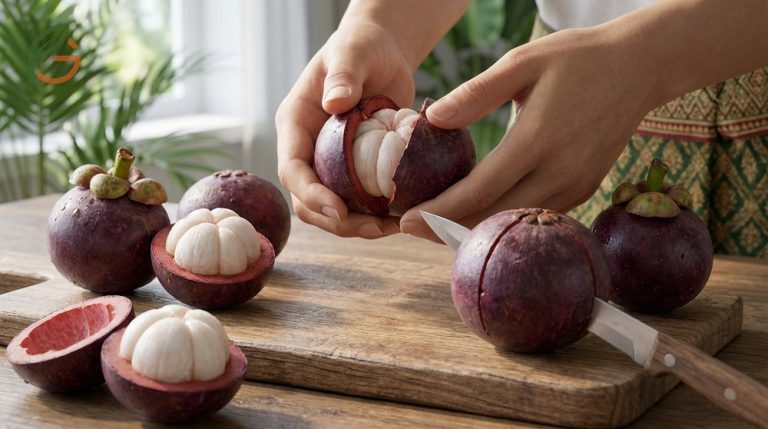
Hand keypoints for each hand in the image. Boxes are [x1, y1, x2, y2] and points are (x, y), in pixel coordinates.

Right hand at [275, 22, 414, 238]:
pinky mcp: (354, 172)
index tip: (339, 211)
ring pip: (333, 210)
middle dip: (338, 222)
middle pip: (308, 201)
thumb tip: (334, 102)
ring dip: (359, 225)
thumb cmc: (362, 48)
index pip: (292, 170)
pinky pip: (359, 202)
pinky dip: (378, 214)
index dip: (312, 195)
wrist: (382, 54)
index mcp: (295, 126)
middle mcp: (308, 150)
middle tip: (377, 228)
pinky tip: (404, 215)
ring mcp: (330, 165)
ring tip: (396, 227)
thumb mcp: (352, 54)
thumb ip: (344, 75)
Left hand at [400, 26, 662, 241]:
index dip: (439, 212)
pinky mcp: (585, 189)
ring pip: (517, 223)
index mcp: (537, 139)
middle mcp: (559, 172)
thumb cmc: (576, 58)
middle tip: (411, 228)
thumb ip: (476, 93)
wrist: (640, 67)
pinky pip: (537, 215)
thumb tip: (431, 119)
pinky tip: (479, 214)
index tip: (405, 221)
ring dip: (475, 229)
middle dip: (447, 229)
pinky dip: (505, 220)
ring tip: (436, 225)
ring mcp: (576, 185)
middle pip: (494, 217)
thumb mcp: (522, 62)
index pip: (479, 191)